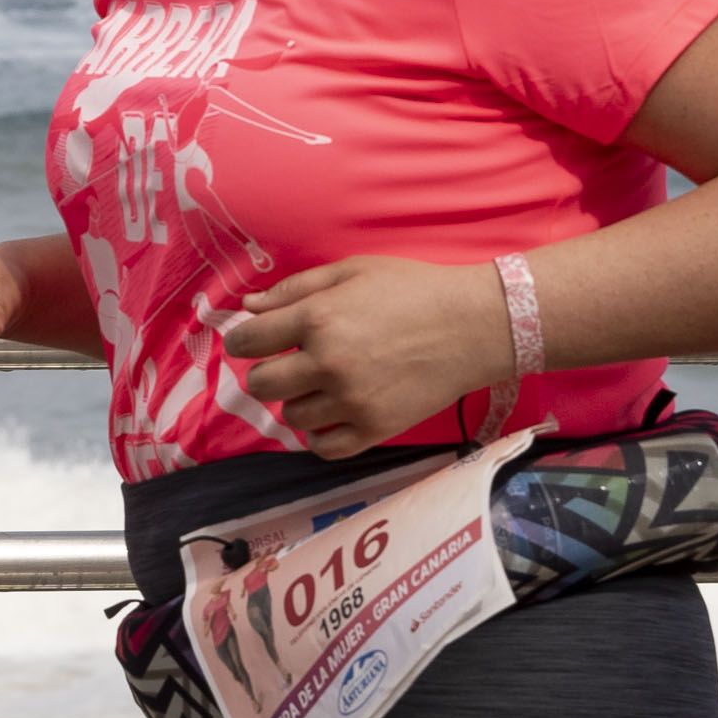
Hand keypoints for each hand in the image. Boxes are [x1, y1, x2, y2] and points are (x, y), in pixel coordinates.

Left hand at [220, 256, 508, 457]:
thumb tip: (248, 307)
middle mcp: (328, 363)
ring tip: (322, 384)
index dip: (243, 341)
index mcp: (318, 319)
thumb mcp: (352, 271)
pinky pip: (323, 447)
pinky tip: (332, 414)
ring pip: (292, 416)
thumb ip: (295, 288)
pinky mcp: (375, 428)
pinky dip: (319, 434)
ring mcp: (351, 400)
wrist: (474, 326)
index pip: (248, 342)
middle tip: (288, 364)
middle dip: (265, 372)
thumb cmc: (413, 289)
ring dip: (298, 400)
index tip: (253, 342)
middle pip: (260, 384)